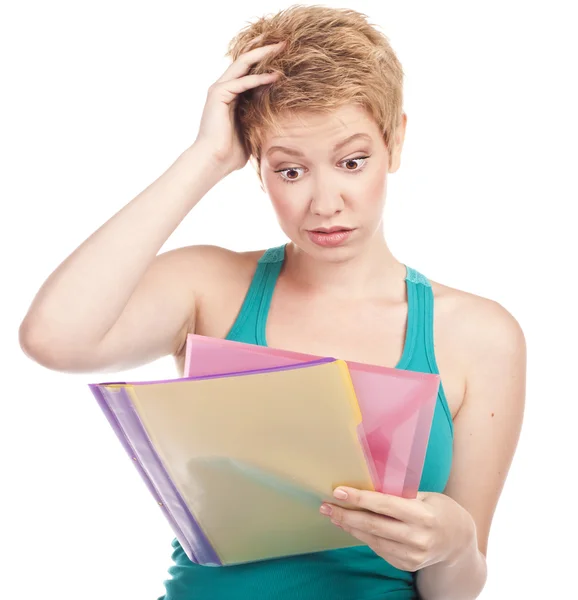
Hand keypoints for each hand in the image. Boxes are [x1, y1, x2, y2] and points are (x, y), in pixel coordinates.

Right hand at [194, 37, 284, 173]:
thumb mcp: (252, 129)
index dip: (265, 60)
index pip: (249, 70)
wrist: (214, 161)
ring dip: (263, 54)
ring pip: (243, 64)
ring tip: (281, 47)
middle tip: (285, 42)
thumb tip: (281, 114)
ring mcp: (219, 90)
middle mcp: (224, 88)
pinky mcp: (218, 95)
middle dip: (265, 49)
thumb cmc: (231, 153)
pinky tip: (274, 76)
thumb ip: (260, 115)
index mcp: (231, 95)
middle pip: (246, 61)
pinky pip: (241, 82)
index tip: (285, 55)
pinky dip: (258, 78)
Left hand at [320, 488, 474, 571]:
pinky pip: (379, 549)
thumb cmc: (439, 510)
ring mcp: (412, 555)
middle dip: (346, 515)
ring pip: (372, 539)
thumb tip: (366, 485)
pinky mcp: (406, 565)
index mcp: (423, 515)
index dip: (359, 499)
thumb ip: (400, 494)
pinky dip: (363, 537)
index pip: (384, 505)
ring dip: (350, 527)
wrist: (459, 542)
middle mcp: (418, 538)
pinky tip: (352, 527)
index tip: (339, 492)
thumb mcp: (425, 496)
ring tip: (333, 515)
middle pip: (373, 525)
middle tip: (325, 506)